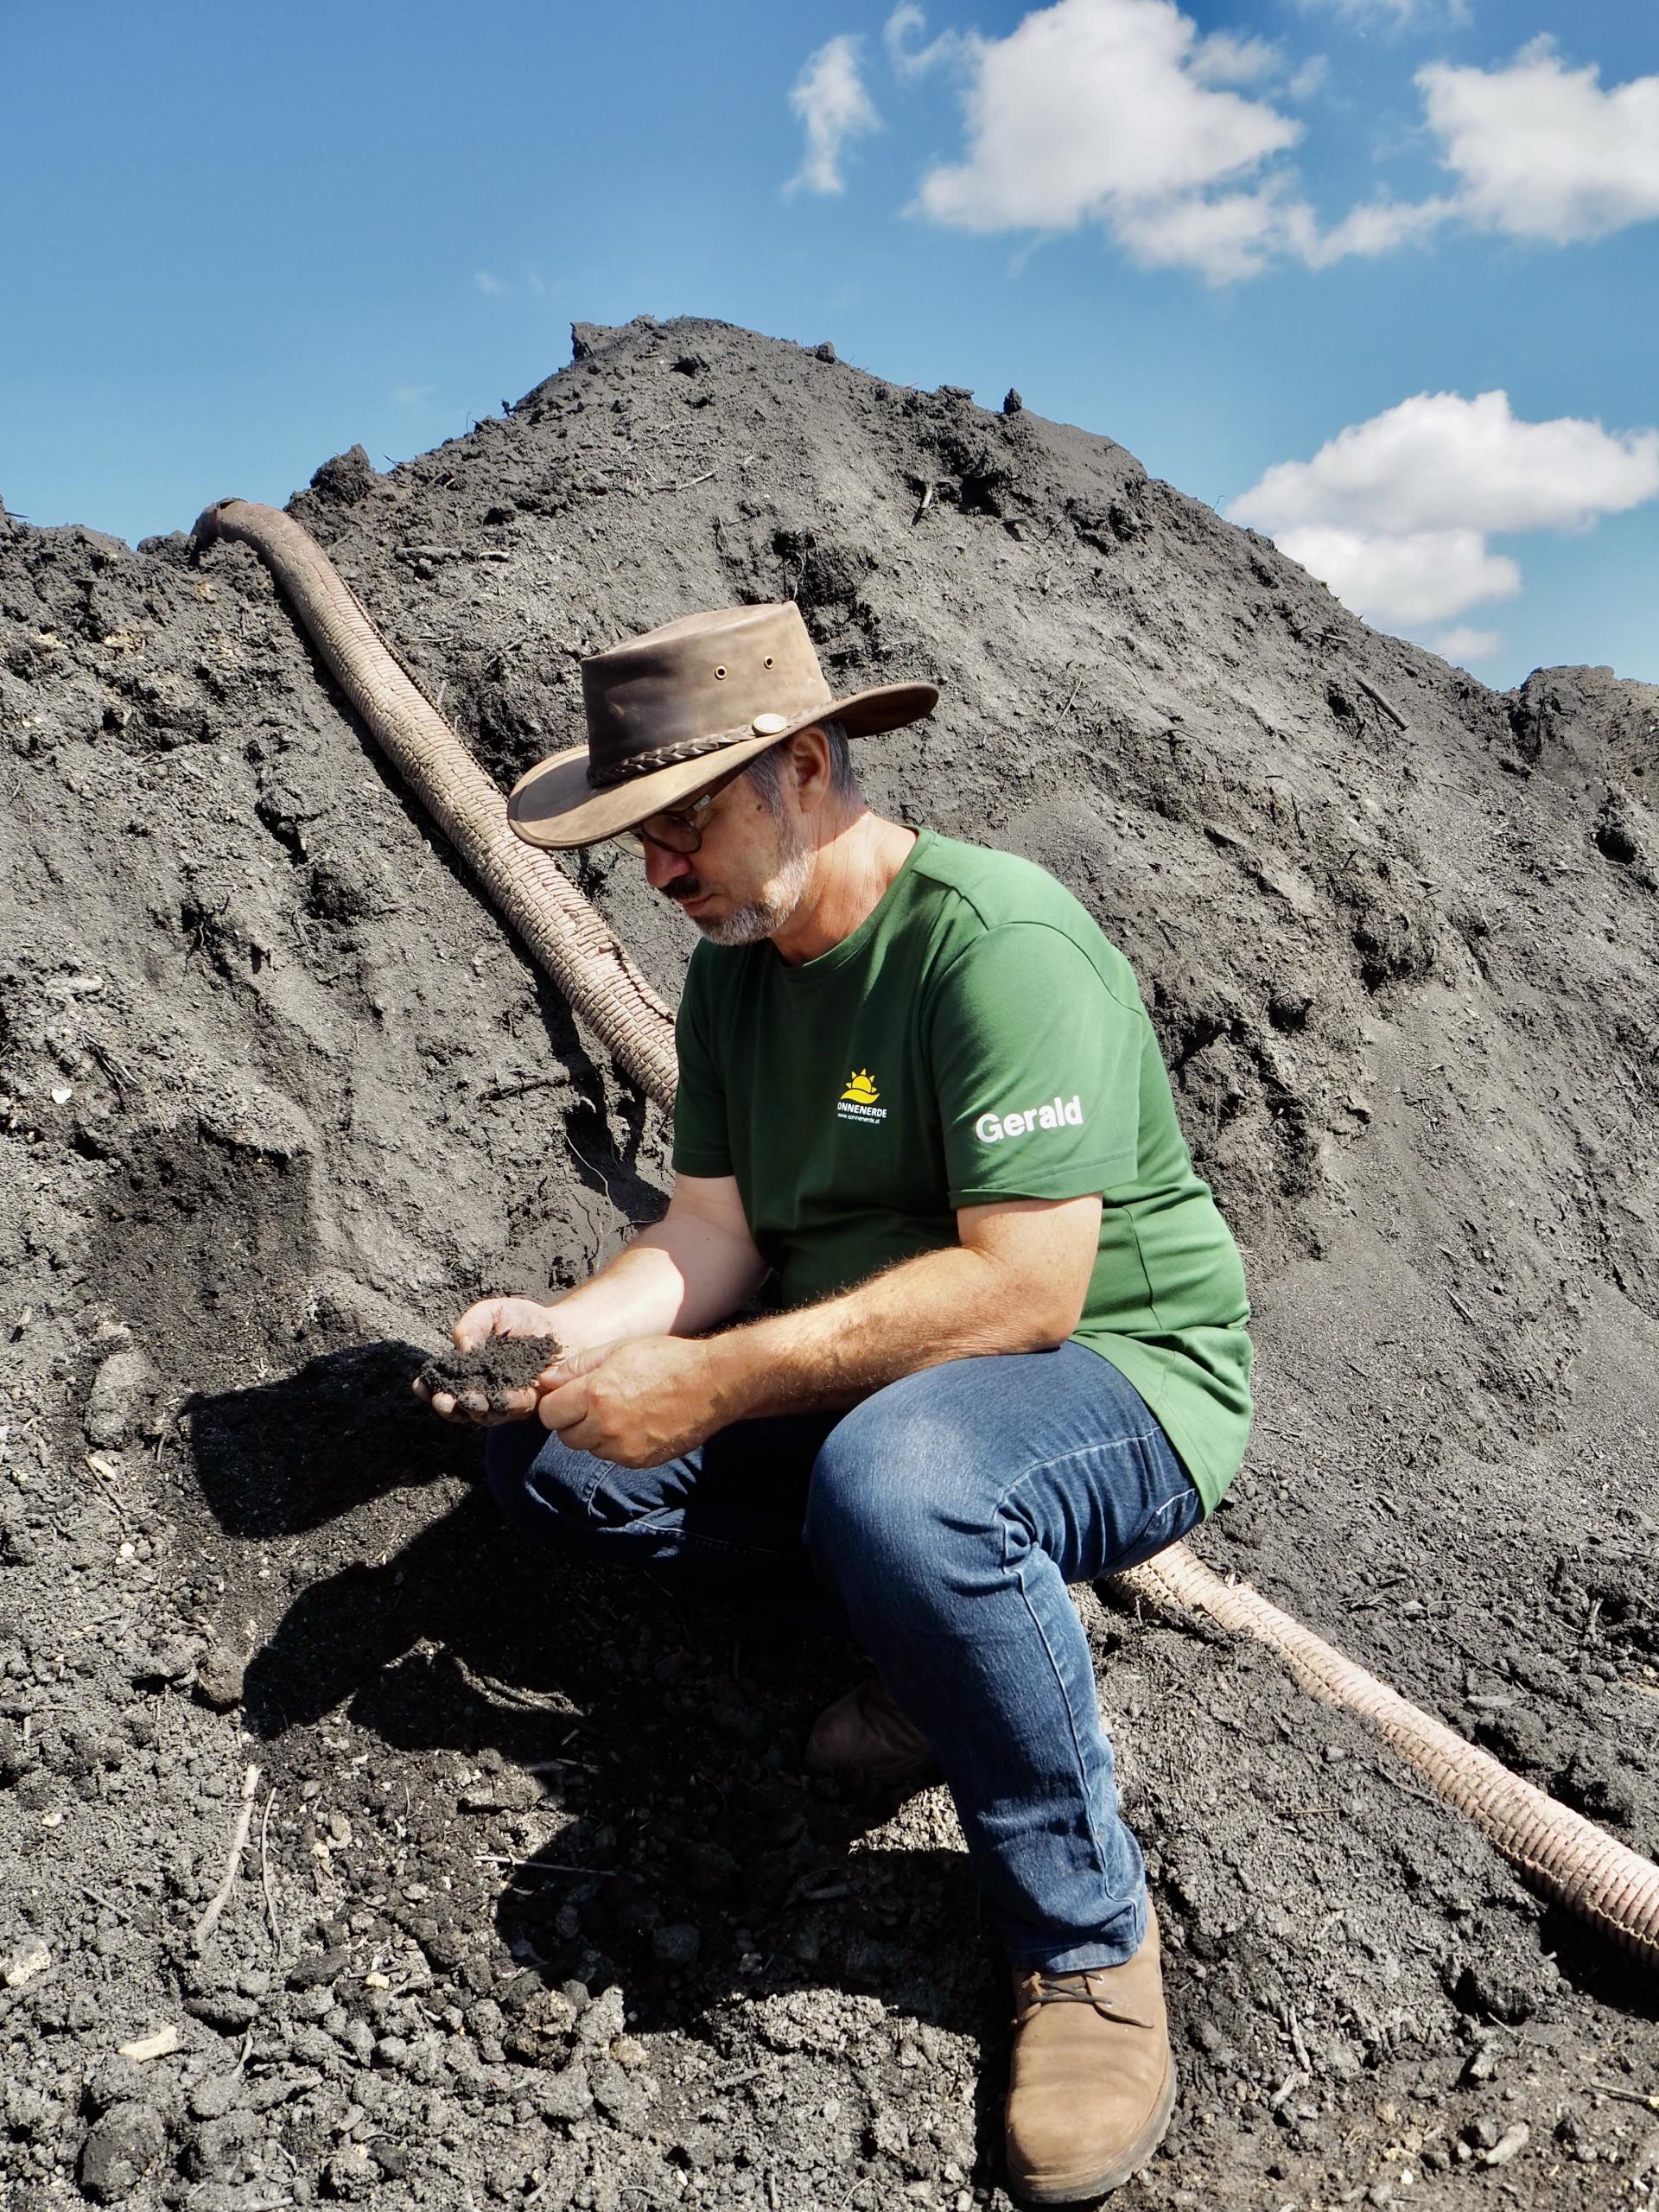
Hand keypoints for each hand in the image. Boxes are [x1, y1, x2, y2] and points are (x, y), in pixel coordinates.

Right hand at [413, 1295, 571, 1426]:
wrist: (563, 1325)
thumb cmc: (522, 1319)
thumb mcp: (490, 1313)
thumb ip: (470, 1326)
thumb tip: (463, 1350)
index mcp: (469, 1373)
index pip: (443, 1386)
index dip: (429, 1389)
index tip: (420, 1385)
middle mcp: (485, 1392)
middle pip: (461, 1409)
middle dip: (450, 1407)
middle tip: (444, 1400)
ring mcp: (508, 1401)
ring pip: (488, 1415)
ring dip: (477, 1410)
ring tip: (471, 1400)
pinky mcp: (533, 1403)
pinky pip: (519, 1409)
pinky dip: (509, 1404)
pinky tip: (503, 1396)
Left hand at [536, 1336, 721, 1466]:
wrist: (712, 1384)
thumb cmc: (666, 1359)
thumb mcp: (618, 1349)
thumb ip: (577, 1366)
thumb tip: (546, 1380)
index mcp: (596, 1394)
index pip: (549, 1413)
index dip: (555, 1402)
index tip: (566, 1395)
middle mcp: (605, 1426)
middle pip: (565, 1435)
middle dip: (573, 1420)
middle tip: (595, 1402)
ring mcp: (623, 1448)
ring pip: (589, 1448)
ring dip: (596, 1433)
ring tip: (622, 1410)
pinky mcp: (640, 1461)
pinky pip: (614, 1457)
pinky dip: (618, 1444)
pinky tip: (638, 1422)